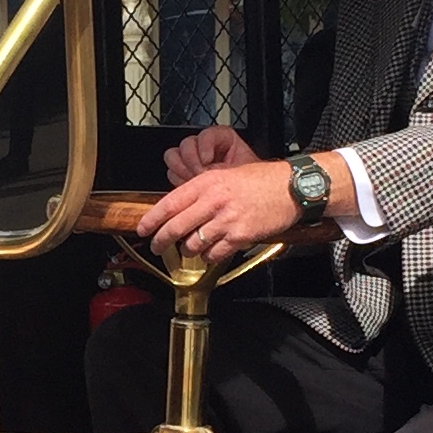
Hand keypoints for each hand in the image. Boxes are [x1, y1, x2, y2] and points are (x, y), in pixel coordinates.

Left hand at [141, 159, 296, 264]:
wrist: (289, 186)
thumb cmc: (260, 180)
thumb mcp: (224, 175)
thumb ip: (201, 191)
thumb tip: (179, 210)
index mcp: (206, 183)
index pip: (170, 204)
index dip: (152, 219)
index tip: (142, 229)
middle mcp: (213, 201)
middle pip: (176, 227)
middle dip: (161, 241)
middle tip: (156, 247)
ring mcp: (226, 219)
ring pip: (193, 244)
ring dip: (189, 250)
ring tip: (193, 247)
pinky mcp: (239, 235)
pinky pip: (214, 254)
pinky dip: (209, 256)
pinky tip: (213, 251)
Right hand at [162, 124, 255, 186]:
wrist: (245, 198)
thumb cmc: (249, 183)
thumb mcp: (243, 170)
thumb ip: (224, 167)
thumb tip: (207, 171)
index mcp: (222, 139)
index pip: (207, 134)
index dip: (204, 145)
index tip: (208, 159)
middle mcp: (204, 147)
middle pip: (186, 144)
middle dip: (191, 160)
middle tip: (199, 174)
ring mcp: (191, 160)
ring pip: (173, 156)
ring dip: (181, 169)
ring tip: (193, 181)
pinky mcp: (183, 174)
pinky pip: (171, 172)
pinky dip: (178, 180)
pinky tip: (190, 186)